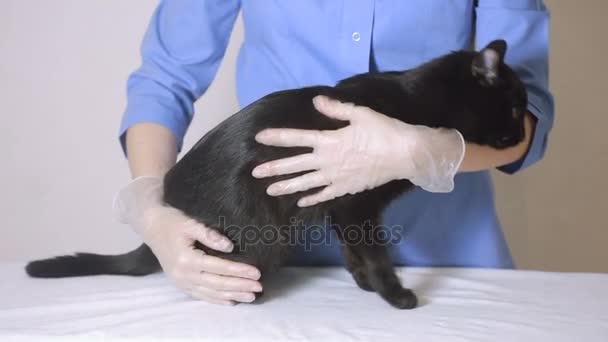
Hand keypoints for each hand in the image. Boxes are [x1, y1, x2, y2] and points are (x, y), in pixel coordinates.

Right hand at [114, 177, 262, 304]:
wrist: (151, 226)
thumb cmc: (172, 221)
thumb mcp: (190, 223)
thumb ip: (210, 234)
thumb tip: (230, 246)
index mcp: (187, 259)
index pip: (219, 267)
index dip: (239, 271)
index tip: (257, 272)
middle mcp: (183, 274)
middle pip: (217, 283)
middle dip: (240, 286)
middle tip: (259, 287)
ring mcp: (181, 281)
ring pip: (211, 292)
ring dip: (232, 295)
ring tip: (251, 296)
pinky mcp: (180, 283)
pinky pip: (201, 295)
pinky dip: (217, 300)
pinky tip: (231, 301)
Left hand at [252, 95, 464, 206]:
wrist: (406, 155)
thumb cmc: (384, 131)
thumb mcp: (360, 114)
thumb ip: (336, 109)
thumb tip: (316, 101)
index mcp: (329, 140)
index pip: (297, 137)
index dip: (277, 137)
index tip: (260, 138)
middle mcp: (328, 161)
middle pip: (296, 165)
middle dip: (274, 168)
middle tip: (255, 172)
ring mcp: (336, 177)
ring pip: (306, 183)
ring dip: (287, 186)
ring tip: (270, 190)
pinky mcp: (347, 187)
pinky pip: (325, 194)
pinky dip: (312, 198)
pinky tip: (301, 201)